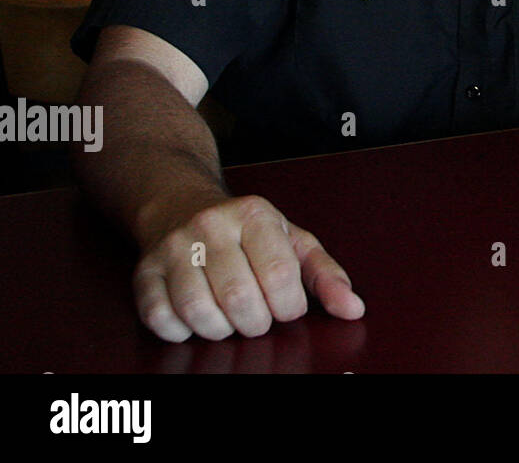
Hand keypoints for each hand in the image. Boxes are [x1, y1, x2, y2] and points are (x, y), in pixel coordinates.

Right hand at [133, 194, 364, 342]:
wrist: (182, 207)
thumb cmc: (245, 233)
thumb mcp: (292, 242)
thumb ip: (325, 275)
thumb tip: (353, 309)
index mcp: (255, 215)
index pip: (279, 274)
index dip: (288, 305)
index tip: (287, 307)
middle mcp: (211, 226)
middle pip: (238, 297)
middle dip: (256, 322)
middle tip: (258, 317)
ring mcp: (174, 248)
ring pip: (197, 310)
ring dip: (220, 329)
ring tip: (230, 319)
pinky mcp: (144, 272)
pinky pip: (160, 319)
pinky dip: (183, 331)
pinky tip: (197, 319)